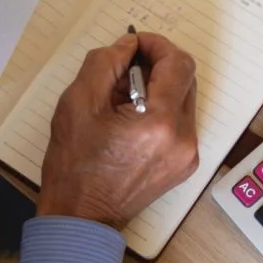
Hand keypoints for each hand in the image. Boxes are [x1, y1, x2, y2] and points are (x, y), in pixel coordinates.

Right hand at [37, 32, 200, 229]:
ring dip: (158, 87)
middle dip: (157, 65)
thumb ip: (105, 62)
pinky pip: (179, 122)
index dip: (157, 45)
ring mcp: (187, 155)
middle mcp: (183, 139)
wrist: (81, 217)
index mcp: (160, 123)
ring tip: (122, 98)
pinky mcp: (183, 165)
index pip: (178, 64)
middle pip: (186, 79)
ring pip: (183, 100)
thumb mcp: (78, 102)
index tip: (135, 44)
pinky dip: (159, 110)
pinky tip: (130, 119)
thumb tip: (128, 46)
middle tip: (124, 68)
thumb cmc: (75, 166)